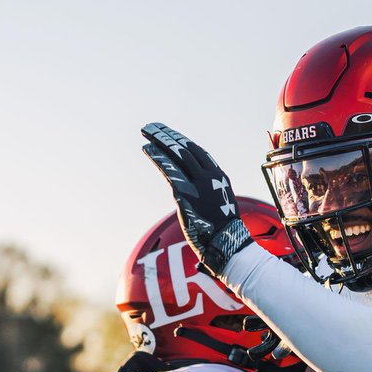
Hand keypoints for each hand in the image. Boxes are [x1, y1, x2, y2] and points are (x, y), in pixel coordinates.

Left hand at [141, 122, 254, 276]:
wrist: (225, 243)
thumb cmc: (222, 231)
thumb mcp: (219, 206)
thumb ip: (205, 194)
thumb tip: (187, 195)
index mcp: (219, 177)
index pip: (199, 153)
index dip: (183, 142)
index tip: (171, 135)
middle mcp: (209, 175)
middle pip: (185, 149)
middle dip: (168, 136)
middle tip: (153, 127)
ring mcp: (197, 183)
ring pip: (176, 154)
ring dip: (160, 140)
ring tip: (146, 131)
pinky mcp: (185, 192)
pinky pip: (168, 169)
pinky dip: (157, 156)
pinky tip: (147, 148)